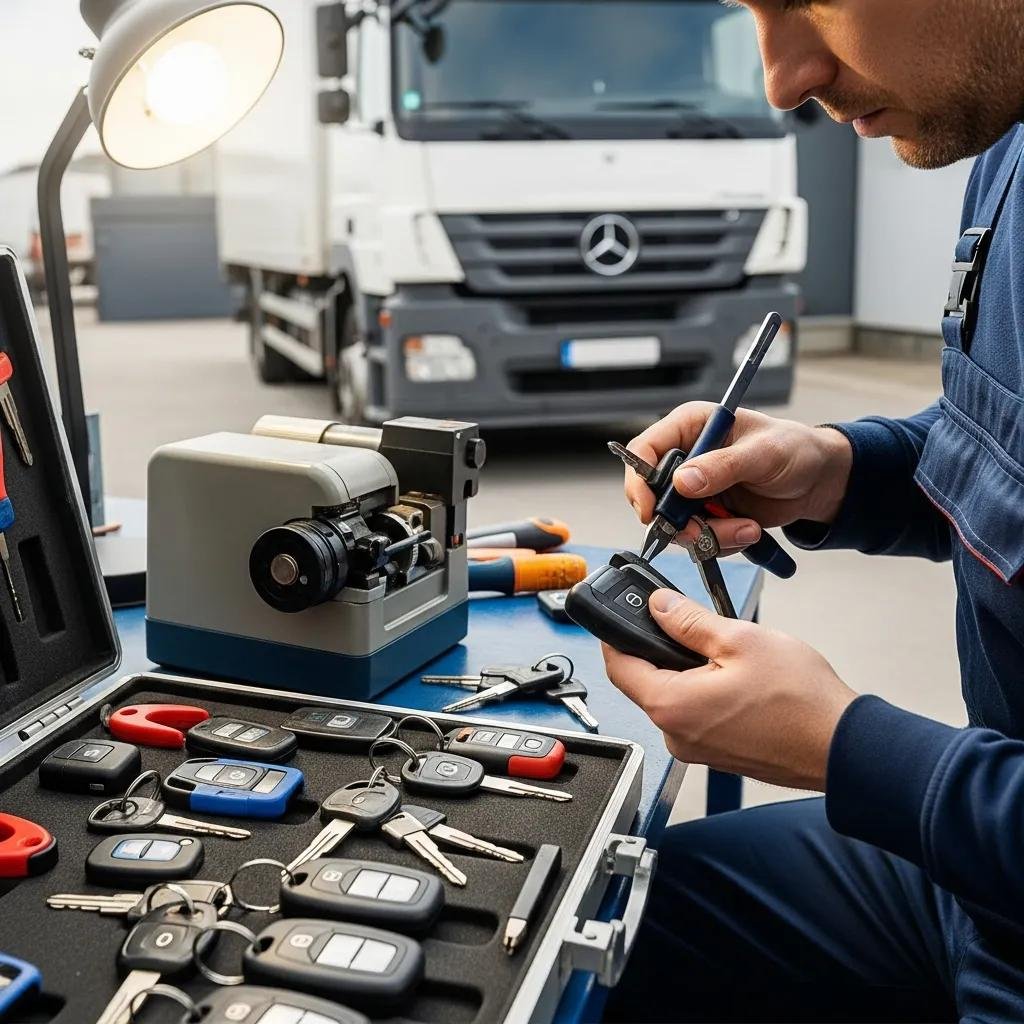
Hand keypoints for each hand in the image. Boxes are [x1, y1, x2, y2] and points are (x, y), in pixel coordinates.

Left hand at [603, 590, 857, 789]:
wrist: (844, 747)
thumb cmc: (800, 700)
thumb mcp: (739, 640)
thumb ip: (689, 621)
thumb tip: (659, 606)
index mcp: (670, 706)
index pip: (617, 666)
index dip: (615, 635)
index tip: (620, 614)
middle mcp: (676, 735)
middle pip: (645, 681)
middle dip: (660, 648)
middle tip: (687, 622)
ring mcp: (697, 749)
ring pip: (673, 696)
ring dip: (687, 670)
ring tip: (727, 652)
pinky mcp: (718, 753)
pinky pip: (696, 714)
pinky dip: (705, 690)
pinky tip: (737, 678)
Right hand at [625, 404, 852, 553]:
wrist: (818, 481)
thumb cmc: (794, 450)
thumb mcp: (763, 453)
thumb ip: (723, 466)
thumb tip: (684, 481)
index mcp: (691, 428)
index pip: (645, 450)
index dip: (640, 482)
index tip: (651, 510)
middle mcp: (686, 458)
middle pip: (654, 495)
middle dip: (678, 520)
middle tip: (702, 531)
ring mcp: (695, 490)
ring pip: (676, 523)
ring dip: (709, 534)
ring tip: (745, 528)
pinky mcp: (707, 514)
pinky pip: (698, 537)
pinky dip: (721, 542)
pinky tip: (748, 529)